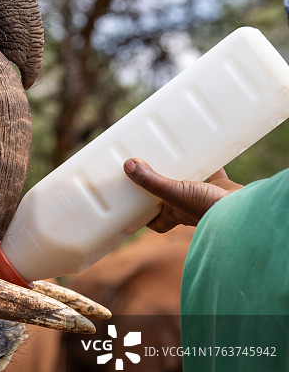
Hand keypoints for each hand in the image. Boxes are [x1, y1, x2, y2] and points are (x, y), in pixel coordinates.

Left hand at [123, 158, 242, 232]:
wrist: (242, 209)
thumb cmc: (206, 208)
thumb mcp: (173, 193)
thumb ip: (151, 181)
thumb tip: (128, 166)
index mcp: (175, 215)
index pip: (157, 222)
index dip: (146, 217)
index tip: (134, 206)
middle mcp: (189, 208)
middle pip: (171, 200)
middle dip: (161, 189)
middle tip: (150, 173)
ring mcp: (206, 198)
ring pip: (190, 185)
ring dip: (182, 174)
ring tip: (171, 158)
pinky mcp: (222, 188)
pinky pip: (214, 173)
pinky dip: (209, 162)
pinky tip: (203, 149)